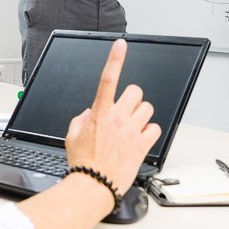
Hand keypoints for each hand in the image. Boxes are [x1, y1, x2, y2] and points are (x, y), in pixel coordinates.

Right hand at [65, 39, 160, 194]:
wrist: (94, 184)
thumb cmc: (83, 162)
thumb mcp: (72, 135)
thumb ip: (82, 118)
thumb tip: (91, 112)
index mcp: (99, 113)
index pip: (108, 78)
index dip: (115, 59)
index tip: (121, 45)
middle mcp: (117, 118)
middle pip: (135, 91)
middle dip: (132, 98)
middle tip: (126, 110)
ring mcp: (132, 130)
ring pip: (147, 108)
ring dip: (142, 115)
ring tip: (133, 127)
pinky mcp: (143, 144)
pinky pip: (155, 128)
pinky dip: (150, 132)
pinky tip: (140, 138)